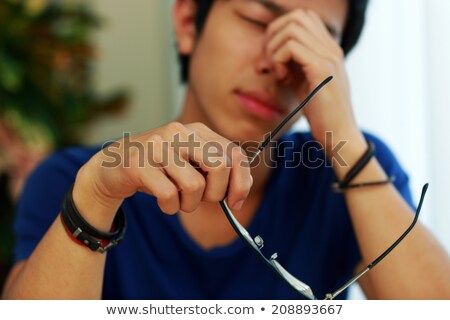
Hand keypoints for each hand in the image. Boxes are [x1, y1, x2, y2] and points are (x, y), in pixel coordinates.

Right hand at [74, 122, 252, 226]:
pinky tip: (164, 203)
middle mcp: (179, 132)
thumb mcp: (190, 163)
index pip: (235, 154)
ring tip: (178, 201)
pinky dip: (171, 208)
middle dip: (216, 193)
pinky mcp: (139, 164)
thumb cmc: (158, 169)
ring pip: (195, 186)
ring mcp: (158, 146)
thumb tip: (239, 193)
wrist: (112, 166)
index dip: (241, 182)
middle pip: (219, 166)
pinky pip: (169, 195)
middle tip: (202, 200)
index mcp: (197, 131)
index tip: (235, 202)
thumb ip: (215, 171)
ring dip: (189, 204)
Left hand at [265, 9, 362, 146]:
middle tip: (270, 62)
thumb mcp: (304, 83)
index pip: (303, 17)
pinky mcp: (322, 70)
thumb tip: (269, 54)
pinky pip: (291, 48)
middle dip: (275, 35)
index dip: (281, 31)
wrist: (340, 135)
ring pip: (292, 28)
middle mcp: (332, 48)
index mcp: (329, 49)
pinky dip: (278, 61)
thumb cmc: (321, 114)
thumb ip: (294, 65)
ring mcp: (329, 57)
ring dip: (275, 49)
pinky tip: (283, 79)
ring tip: (277, 72)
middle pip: (297, 16)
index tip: (274, 57)